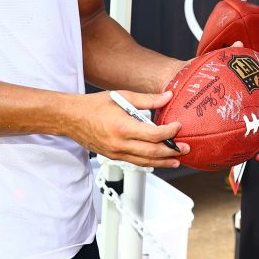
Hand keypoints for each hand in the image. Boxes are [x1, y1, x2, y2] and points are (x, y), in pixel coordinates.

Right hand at [69, 90, 188, 168]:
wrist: (72, 118)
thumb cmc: (94, 105)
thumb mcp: (122, 96)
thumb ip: (147, 99)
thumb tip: (167, 96)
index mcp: (123, 127)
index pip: (154, 134)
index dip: (170, 132)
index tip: (178, 126)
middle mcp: (120, 144)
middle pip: (153, 152)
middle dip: (172, 151)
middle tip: (186, 148)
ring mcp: (116, 153)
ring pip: (145, 162)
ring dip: (163, 162)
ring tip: (177, 159)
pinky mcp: (113, 157)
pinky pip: (135, 162)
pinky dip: (149, 162)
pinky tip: (158, 160)